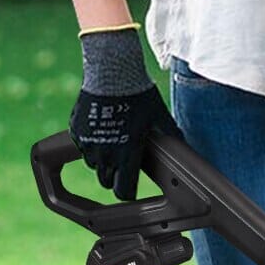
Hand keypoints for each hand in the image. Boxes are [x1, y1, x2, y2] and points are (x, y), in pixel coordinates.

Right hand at [68, 24, 183, 200]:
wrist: (113, 72)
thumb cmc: (140, 95)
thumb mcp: (162, 118)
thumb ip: (172, 137)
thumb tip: (187, 148)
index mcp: (127, 156)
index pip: (123, 191)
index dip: (128, 193)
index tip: (131, 189)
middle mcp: (105, 153)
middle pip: (106, 182)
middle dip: (115, 177)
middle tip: (124, 165)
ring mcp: (88, 143)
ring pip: (94, 165)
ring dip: (102, 161)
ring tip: (114, 146)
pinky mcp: (76, 130)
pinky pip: (82, 148)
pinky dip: (91, 145)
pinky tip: (102, 132)